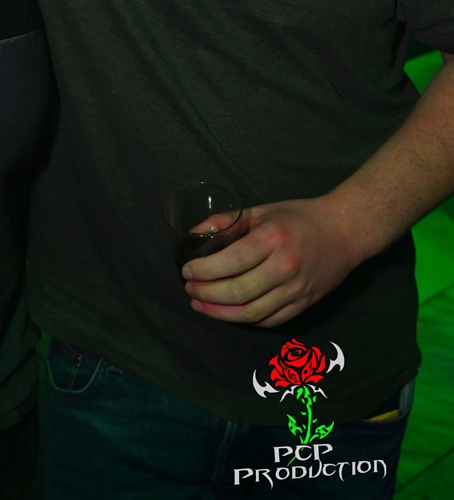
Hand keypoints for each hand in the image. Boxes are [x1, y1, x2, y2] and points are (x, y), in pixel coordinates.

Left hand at [181, 195, 358, 327]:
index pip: (230, 262)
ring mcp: (296, 290)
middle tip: (189, 289)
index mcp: (272, 239)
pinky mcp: (304, 304)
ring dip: (220, 313)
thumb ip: (226, 222)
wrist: (344, 231)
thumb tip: (193, 235)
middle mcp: (285, 267)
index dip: (203, 271)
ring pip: (251, 312)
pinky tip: (229, 312)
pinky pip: (269, 320)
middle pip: (237, 292)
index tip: (186, 271)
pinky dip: (245, 319)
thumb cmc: (299, 217)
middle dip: (206, 293)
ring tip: (201, 304)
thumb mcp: (261, 211)